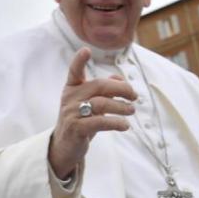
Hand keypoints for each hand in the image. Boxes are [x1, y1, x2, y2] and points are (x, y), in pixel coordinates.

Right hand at [48, 47, 136, 178]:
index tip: (86, 50)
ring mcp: (72, 114)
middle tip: (134, 96)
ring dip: (121, 107)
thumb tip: (120, 78)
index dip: (79, 60)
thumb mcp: (90, 104)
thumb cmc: (80, 121)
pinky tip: (124, 125)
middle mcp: (70, 99)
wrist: (64, 147)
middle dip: (121, 89)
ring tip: (131, 110)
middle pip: (99, 86)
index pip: (74, 72)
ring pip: (102, 104)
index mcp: (72, 89)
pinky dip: (116, 122)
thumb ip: (103, 90)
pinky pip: (100, 122)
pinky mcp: (76, 129)